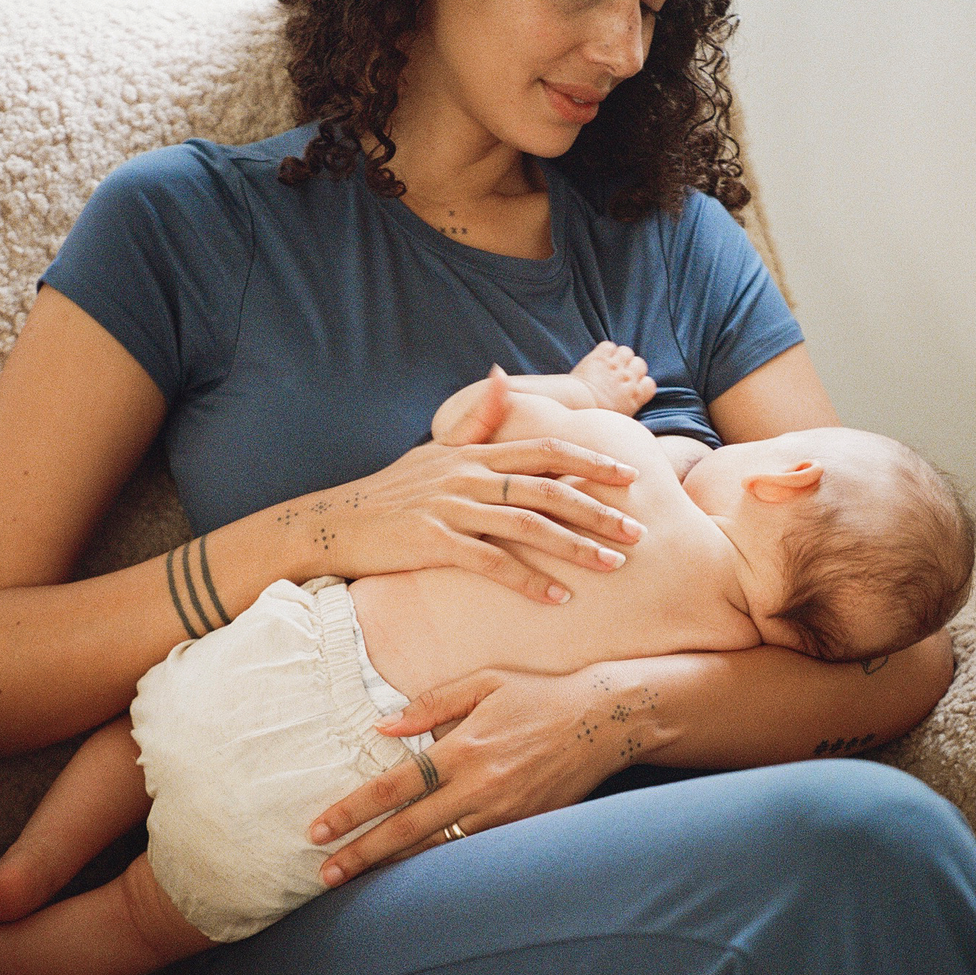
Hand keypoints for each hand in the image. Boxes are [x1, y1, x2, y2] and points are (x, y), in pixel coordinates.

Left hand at [306, 666, 659, 884]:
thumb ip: (430, 704)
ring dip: (392, 869)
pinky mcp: (522, 829)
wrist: (605, 722)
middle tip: (324, 874)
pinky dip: (436, 867)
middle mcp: (479, 787)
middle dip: (361, 854)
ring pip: (436, 850)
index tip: (319, 828)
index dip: (353, 810)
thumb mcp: (484, 682)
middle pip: (407, 830)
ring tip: (354, 884)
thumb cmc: (538, 695)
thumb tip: (381, 727)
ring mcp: (502, 814)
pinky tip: (409, 879)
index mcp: (463, 748)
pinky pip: (470, 853)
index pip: (394, 786)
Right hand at [320, 437, 644, 603]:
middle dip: (599, 510)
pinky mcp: (434, 541)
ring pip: (528, 526)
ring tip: (614, 565)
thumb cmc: (393, 491)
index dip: (592, 461)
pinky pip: (491, 563)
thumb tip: (501, 376)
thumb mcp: (435, 450)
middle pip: (548, 489)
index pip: (547, 450)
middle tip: (639, 530)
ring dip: (576, 546)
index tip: (630, 476)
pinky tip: (558, 598)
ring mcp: (452, 508)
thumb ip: (476, 419)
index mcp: (476, 453)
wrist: (336, 520)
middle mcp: (469, 475)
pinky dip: (528, 580)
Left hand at [571, 341, 656, 414]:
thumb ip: (628, 414)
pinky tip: (599, 358)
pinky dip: (605, 350)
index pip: (649, 384)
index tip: (632, 386)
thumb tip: (631, 420)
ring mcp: (614, 366)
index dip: (641, 383)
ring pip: (626, 351)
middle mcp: (628, 379)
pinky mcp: (599, 357)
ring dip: (619, 356)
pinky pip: (609, 346)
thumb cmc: (594, 418)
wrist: (574, 406)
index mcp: (635, 396)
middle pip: (640, 364)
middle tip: (619, 374)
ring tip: (609, 364)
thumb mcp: (618, 422)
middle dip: (631, 367)